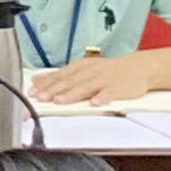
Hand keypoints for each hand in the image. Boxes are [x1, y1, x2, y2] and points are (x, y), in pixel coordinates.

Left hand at [30, 54, 151, 105]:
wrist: (138, 68)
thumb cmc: (107, 70)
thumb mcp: (82, 69)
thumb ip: (60, 76)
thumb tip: (36, 80)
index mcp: (81, 67)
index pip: (60, 76)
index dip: (45, 85)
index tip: (32, 92)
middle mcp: (91, 72)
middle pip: (70, 82)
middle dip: (54, 90)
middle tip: (41, 98)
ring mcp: (105, 79)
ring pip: (86, 86)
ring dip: (72, 94)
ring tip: (60, 101)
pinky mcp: (119, 88)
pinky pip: (110, 93)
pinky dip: (102, 97)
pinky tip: (95, 103)